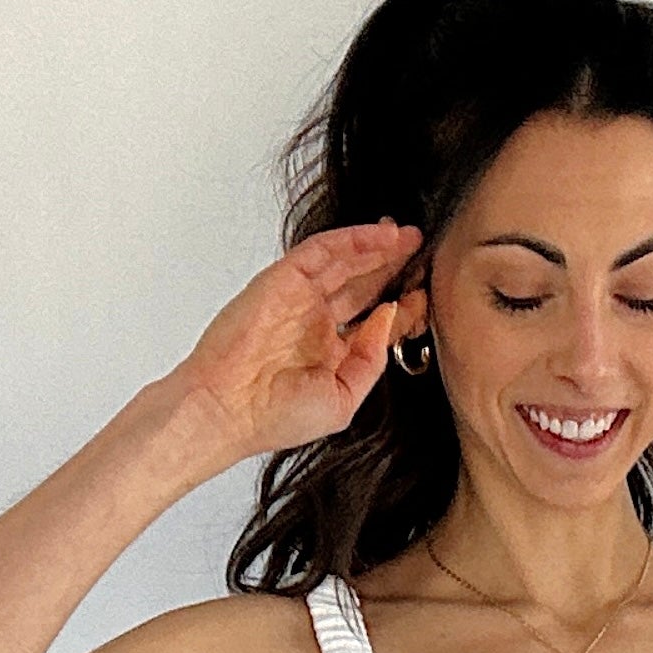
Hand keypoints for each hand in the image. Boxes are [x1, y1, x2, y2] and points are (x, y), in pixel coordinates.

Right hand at [168, 220, 424, 461]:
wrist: (227, 409)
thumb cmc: (273, 417)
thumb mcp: (343, 401)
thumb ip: (370, 361)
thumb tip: (388, 317)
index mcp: (329, 354)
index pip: (374, 322)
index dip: (402, 308)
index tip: (425, 298)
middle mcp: (315, 323)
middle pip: (363, 285)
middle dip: (393, 268)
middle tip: (423, 252)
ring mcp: (299, 299)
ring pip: (346, 262)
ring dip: (378, 247)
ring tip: (409, 237)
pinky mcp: (283, 280)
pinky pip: (322, 250)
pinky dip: (352, 239)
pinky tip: (381, 235)